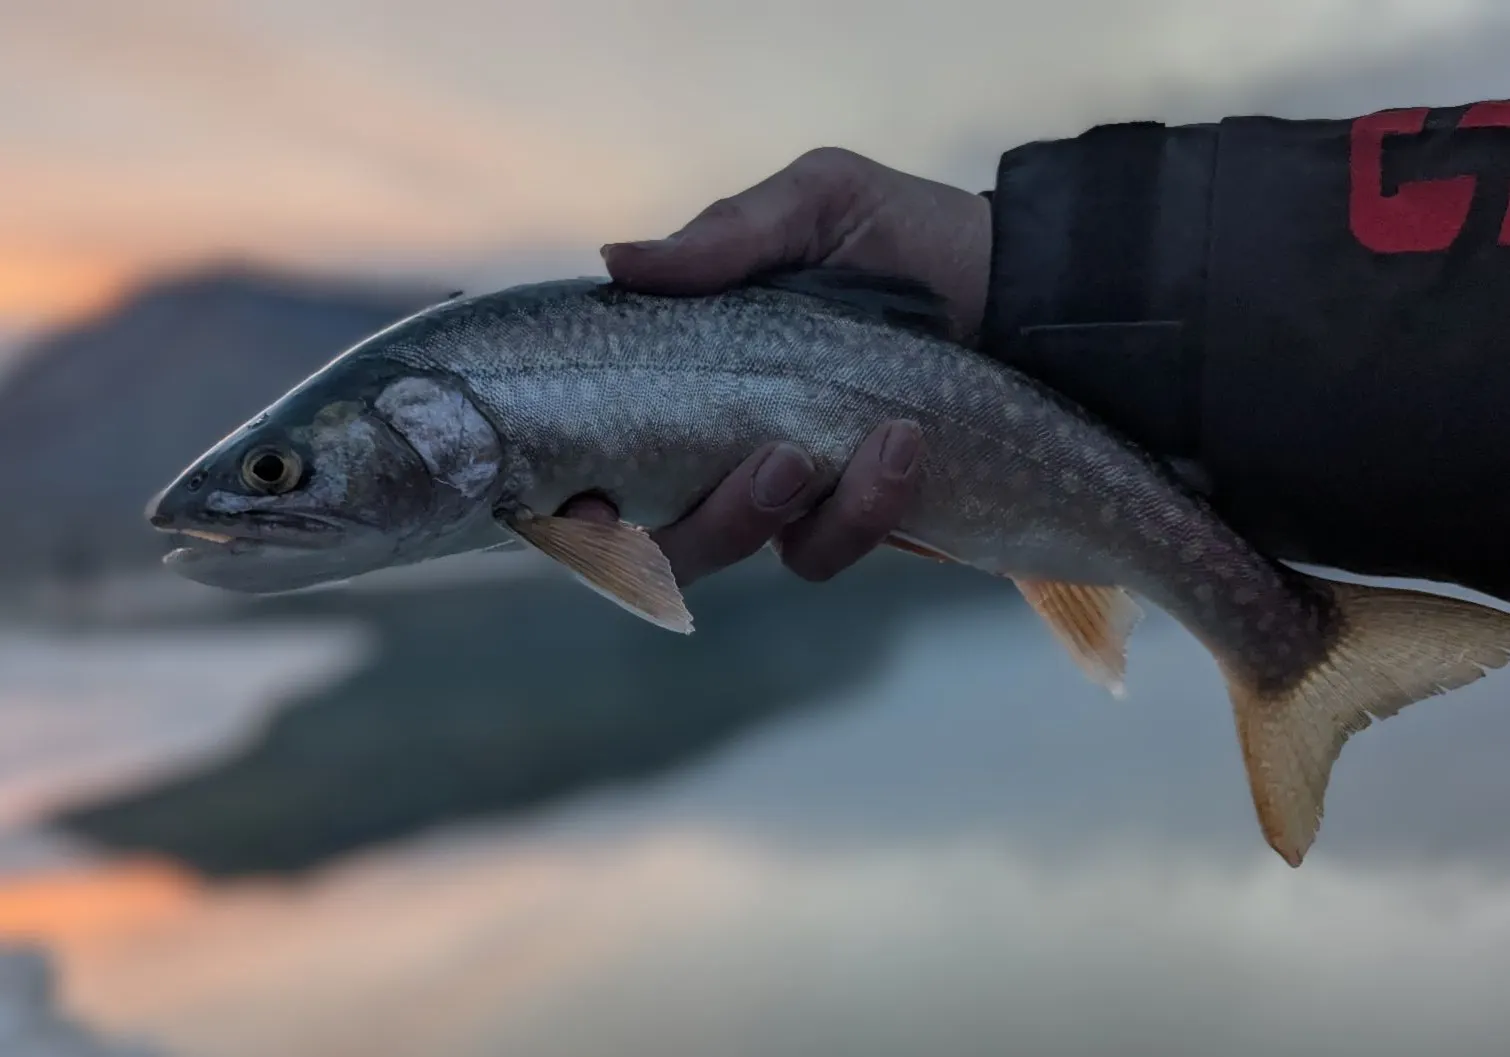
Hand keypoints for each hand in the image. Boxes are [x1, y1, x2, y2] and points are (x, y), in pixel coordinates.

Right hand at [563, 148, 987, 585]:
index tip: (585, 506)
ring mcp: (783, 492)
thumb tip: (617, 261)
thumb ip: (726, 237)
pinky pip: (824, 550)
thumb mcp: (816, 204)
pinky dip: (863, 510)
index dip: (571, 508)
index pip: (598, 459)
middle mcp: (715, 446)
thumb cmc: (898, 234)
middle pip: (661, 538)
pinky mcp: (852, 517)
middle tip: (772, 460)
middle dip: (699, 526)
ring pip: (737, 552)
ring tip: (860, 443)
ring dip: (779, 515)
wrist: (1014, 279)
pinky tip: (906, 447)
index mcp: (683, 376)